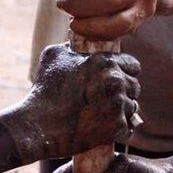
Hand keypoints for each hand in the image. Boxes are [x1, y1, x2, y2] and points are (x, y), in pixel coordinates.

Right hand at [0, 44, 140, 163]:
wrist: (38, 125)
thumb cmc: (44, 90)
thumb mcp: (54, 55)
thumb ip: (74, 46)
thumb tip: (80, 43)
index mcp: (105, 62)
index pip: (133, 65)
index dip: (125, 72)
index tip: (113, 81)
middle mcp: (115, 82)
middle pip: (135, 87)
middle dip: (123, 92)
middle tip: (105, 100)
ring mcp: (118, 106)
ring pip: (132, 108)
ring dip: (121, 111)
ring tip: (101, 115)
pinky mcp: (116, 128)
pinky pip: (128, 128)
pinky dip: (118, 130)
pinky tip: (103, 128)